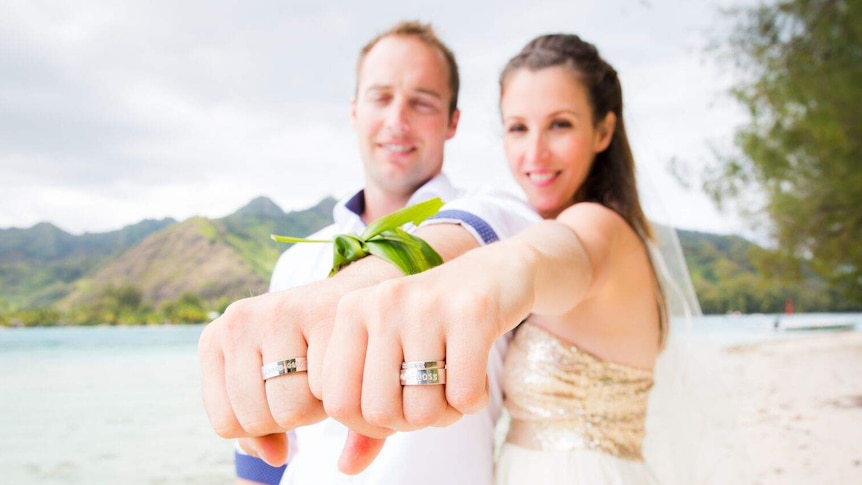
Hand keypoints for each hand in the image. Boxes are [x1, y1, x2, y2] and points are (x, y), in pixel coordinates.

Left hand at [198, 282, 335, 444]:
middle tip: (309, 386)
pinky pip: (327, 390)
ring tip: (326, 377)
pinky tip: (347, 367)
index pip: (227, 424)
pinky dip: (344, 394)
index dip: (264, 425)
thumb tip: (274, 456)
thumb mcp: (270, 386)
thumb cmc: (308, 353)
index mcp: (215, 341)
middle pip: (258, 419)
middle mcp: (237, 320)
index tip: (283, 396)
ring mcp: (278, 311)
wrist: (355, 301)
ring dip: (318, 409)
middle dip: (292, 416)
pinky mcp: (322, 311)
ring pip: (292, 410)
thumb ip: (262, 431)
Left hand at [322, 257, 522, 442]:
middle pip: (380, 411)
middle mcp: (382, 302)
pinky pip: (464, 396)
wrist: (498, 275)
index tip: (396, 403)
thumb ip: (366, 408)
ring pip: (424, 410)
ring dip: (446, 414)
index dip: (370, 421)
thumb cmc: (436, 325)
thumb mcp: (391, 354)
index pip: (338, 402)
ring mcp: (426, 305)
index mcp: (352, 311)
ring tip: (453, 384)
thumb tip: (346, 467)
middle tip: (430, 397)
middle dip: (410, 421)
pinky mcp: (472, 312)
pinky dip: (474, 401)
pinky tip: (476, 375)